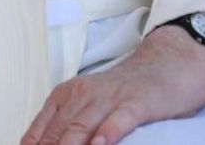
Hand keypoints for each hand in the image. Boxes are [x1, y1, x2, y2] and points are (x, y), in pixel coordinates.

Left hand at [21, 25, 204, 144]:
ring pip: (81, 128)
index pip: (39, 130)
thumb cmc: (124, 93)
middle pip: (57, 132)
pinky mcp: (136, 103)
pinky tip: (99, 144)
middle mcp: (82, 95)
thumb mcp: (89, 106)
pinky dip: (107, 134)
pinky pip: (118, 120)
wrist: (165, 67)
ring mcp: (108, 98)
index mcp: (65, 96)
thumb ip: (67, 126)